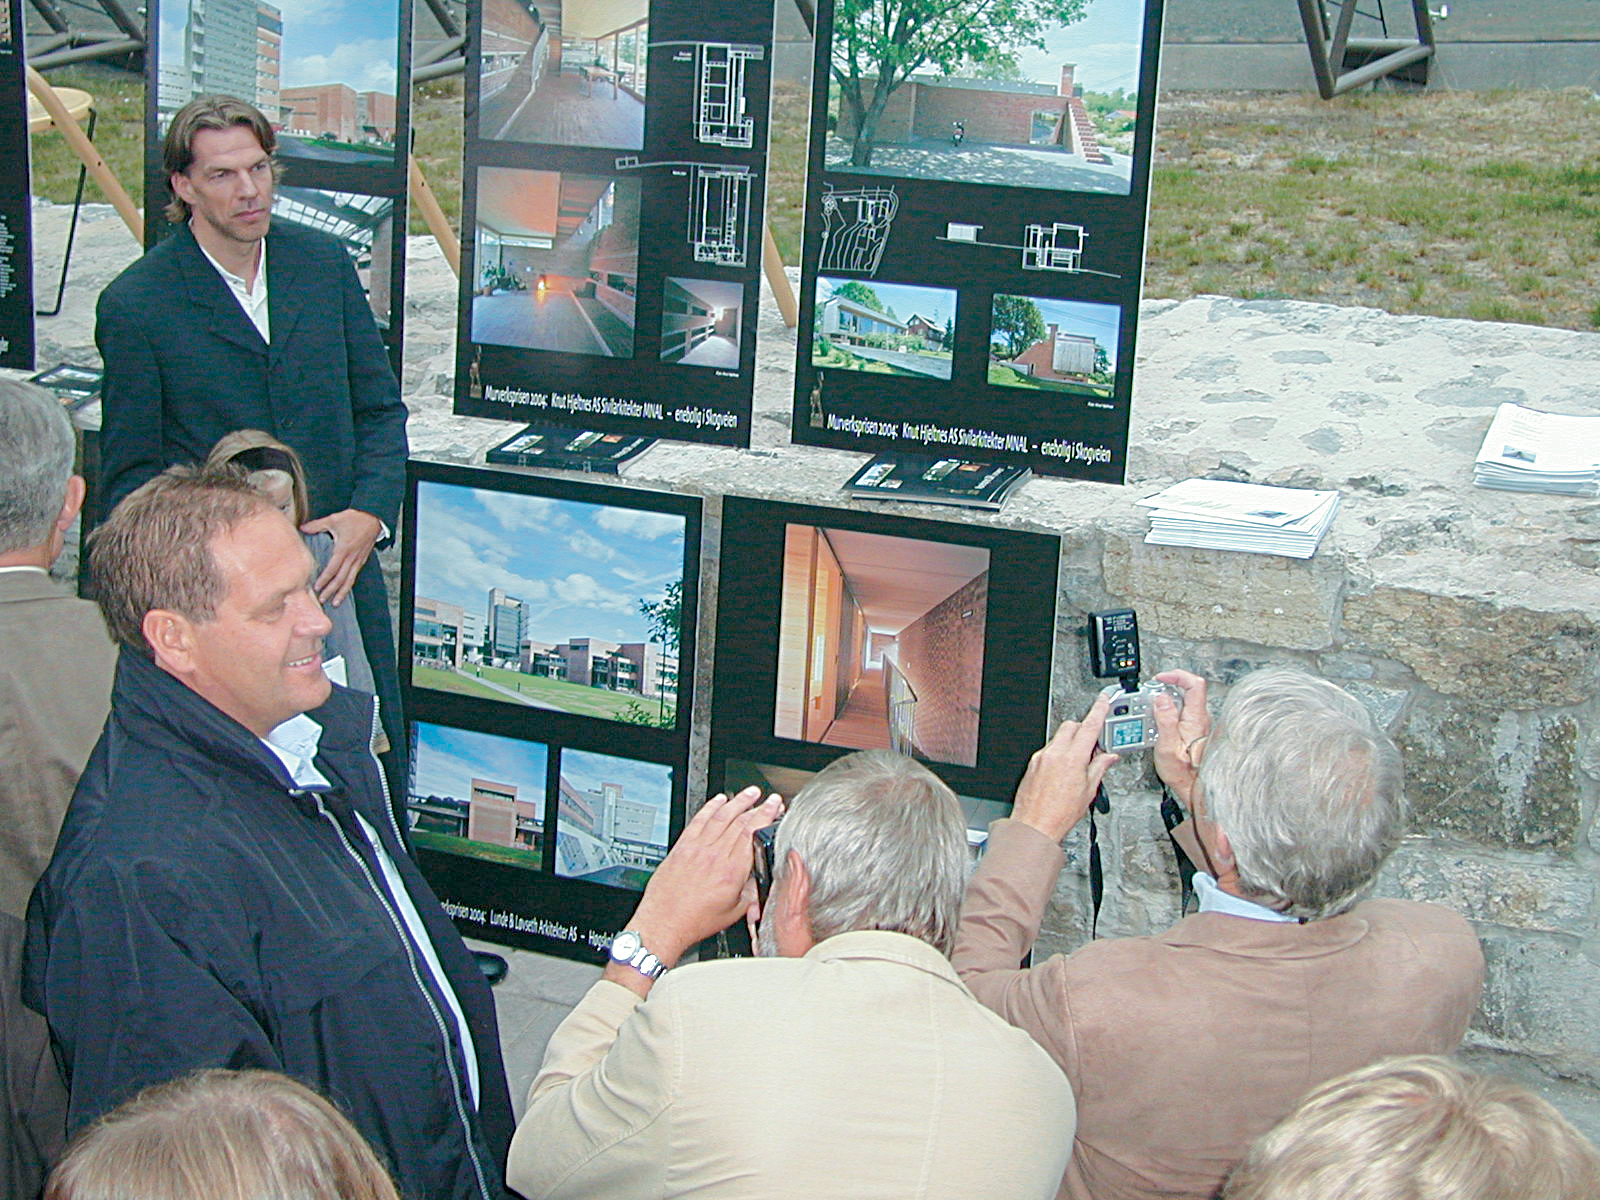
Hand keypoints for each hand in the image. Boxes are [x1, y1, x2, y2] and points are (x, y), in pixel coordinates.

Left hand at [301, 509, 382, 606]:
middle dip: (332, 591)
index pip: (332, 568)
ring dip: (342, 592)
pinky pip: (355, 575)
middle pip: (341, 578)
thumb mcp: (333, 519)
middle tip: (323, 600)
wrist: (373, 517)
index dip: (324, 579)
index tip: (317, 587)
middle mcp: (352, 557)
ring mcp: (359, 560)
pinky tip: (344, 590)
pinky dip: (348, 585)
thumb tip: (302, 528)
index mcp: (344, 549)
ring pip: (350, 580)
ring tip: (335, 603)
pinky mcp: (362, 560)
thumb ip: (317, 525)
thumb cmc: (355, 518)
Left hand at [607, 787, 781, 995]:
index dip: (766, 815)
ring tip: (749, 793)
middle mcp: (714, 855)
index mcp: (732, 870)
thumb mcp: (734, 911)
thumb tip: (758, 879)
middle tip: (768, 798)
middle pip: (740, 821)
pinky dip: (710, 807)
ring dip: (737, 801)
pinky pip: (698, 820)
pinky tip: (718, 800)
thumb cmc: (695, 921)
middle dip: (757, 806)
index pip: (753, 833)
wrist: (664, 923)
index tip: (774, 805)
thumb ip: (750, 891)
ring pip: (721, 816)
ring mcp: (697, 848)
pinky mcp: (682, 847)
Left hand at [1010, 693, 1119, 842]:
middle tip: (1093, 745)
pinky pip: (1049, 750)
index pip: (1089, 726)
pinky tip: (1063, 771)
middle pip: (1072, 726)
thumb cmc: (1059, 814)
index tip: (1104, 701)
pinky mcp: (1033, 763)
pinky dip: (1059, 753)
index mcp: (1072, 758)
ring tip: (1078, 764)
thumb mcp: (1089, 791)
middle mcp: (1054, 754)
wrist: (1035, 825)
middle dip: (1084, 730)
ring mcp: (1041, 757)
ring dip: (1071, 743)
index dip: (1099, 710)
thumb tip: (1108, 757)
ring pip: (1059, 738)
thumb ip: (1099, 768)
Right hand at [1152, 669, 1210, 807]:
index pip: (1194, 683)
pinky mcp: (1194, 730)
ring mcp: (1199, 723)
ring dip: (1167, 699)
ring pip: (1184, 700)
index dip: (1177, 675)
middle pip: (1189, 689)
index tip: (1160, 679)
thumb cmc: (1182, 772)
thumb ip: (1165, 719)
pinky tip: (1158, 722)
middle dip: (1168, 686)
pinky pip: (1182, 712)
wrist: (1194, 787)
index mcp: (1196, 718)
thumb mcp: (1167, 746)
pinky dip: (1169, 711)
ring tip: (1152, 709)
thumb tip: (1161, 698)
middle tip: (1152, 693)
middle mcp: (1200, 718)